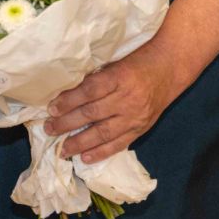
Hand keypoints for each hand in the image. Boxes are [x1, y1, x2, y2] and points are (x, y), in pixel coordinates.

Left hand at [45, 42, 184, 163]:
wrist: (168, 70)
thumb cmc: (136, 61)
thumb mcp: (115, 62)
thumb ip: (95, 77)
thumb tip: (64, 91)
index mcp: (118, 77)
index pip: (89, 91)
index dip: (68, 101)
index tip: (51, 108)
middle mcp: (127, 99)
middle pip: (92, 114)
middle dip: (67, 123)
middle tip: (49, 128)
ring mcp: (135, 116)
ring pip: (103, 133)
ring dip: (80, 142)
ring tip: (62, 149)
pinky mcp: (141, 129)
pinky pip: (119, 144)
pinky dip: (101, 152)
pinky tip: (85, 157)